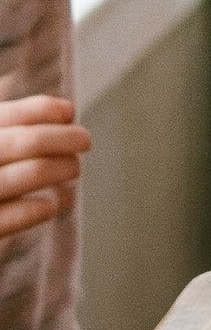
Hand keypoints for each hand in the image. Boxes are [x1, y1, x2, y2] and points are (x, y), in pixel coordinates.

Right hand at [0, 95, 90, 239]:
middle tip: (84, 140)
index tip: (68, 112)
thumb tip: (64, 113)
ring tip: (73, 168)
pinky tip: (52, 204)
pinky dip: (37, 209)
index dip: (40, 110)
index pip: (3, 116)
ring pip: (24, 176)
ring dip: (59, 169)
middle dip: (61, 138)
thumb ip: (8, 131)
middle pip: (22, 143)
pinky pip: (10, 218)